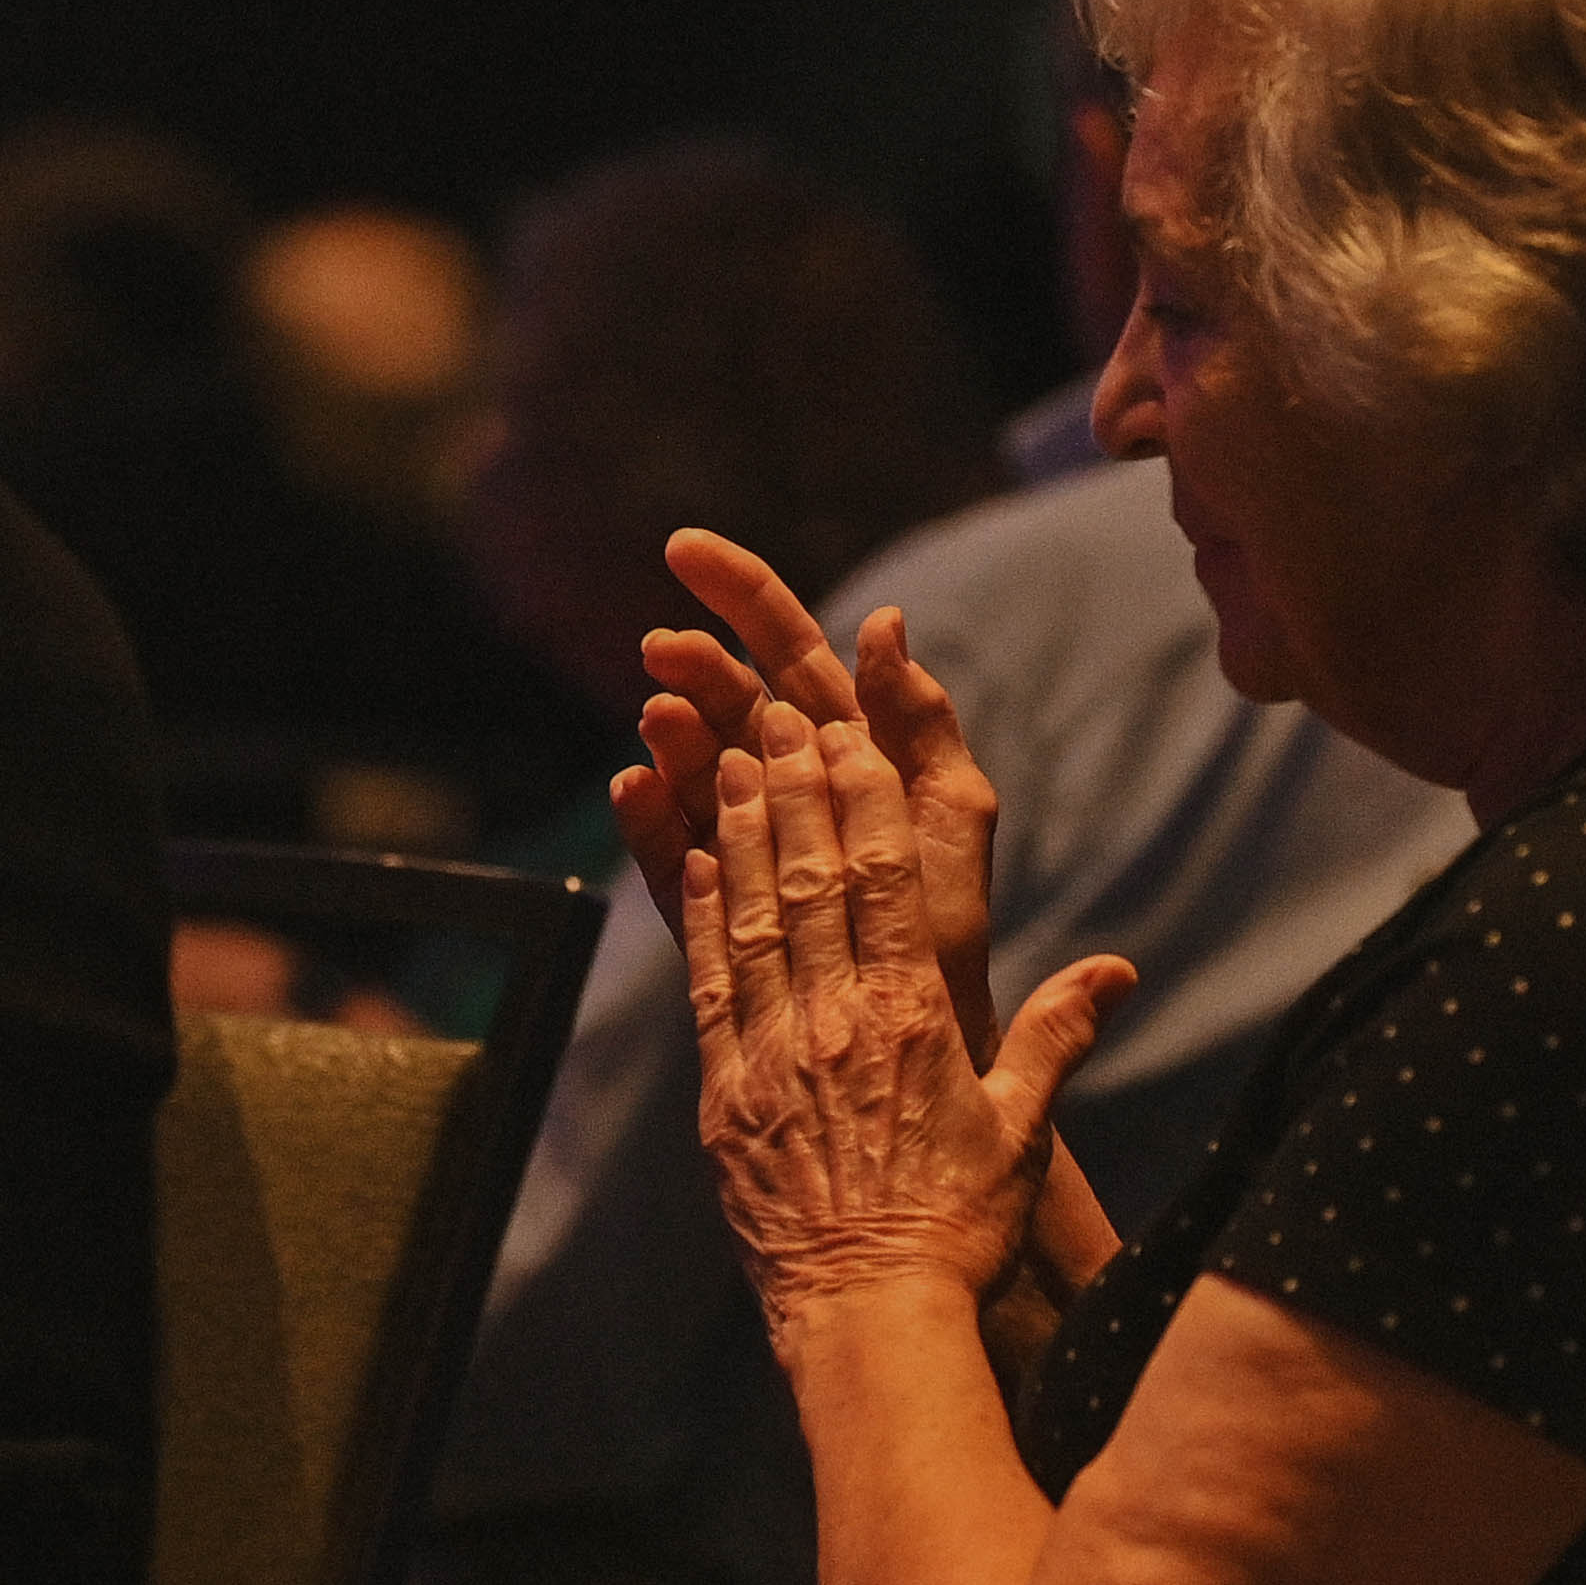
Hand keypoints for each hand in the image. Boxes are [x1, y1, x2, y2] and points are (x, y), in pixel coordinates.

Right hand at [607, 527, 1009, 1057]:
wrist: (930, 1036)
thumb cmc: (949, 928)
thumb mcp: (954, 809)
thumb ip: (920, 720)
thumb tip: (884, 620)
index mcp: (846, 746)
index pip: (787, 650)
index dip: (739, 593)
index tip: (682, 548)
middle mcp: (787, 784)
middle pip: (726, 701)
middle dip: (691, 666)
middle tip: (659, 649)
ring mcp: (743, 840)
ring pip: (691, 767)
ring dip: (670, 735)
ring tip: (657, 717)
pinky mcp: (711, 904)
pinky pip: (665, 851)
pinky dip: (644, 818)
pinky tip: (630, 789)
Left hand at [682, 700, 1128, 1349]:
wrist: (869, 1312)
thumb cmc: (957, 1229)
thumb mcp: (1020, 1133)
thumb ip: (1057, 1039)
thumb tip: (1116, 972)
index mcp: (912, 1020)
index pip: (884, 882)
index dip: (862, 799)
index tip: (848, 735)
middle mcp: (837, 1021)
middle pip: (813, 877)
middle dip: (798, 788)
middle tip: (779, 713)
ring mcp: (772, 1052)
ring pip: (754, 915)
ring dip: (745, 831)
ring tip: (737, 761)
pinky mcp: (725, 1092)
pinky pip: (710, 982)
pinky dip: (704, 913)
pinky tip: (700, 859)